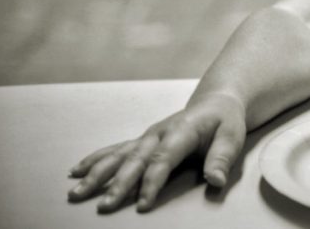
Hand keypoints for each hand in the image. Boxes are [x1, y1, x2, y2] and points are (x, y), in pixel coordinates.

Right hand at [67, 92, 246, 212]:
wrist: (216, 102)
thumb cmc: (225, 121)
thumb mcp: (232, 136)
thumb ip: (222, 158)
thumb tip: (215, 180)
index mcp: (182, 130)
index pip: (163, 159)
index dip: (152, 182)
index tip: (142, 204)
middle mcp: (159, 132)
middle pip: (135, 160)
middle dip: (118, 183)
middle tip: (104, 206)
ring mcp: (148, 136)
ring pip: (119, 155)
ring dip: (97, 174)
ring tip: (77, 192)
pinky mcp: (142, 141)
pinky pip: (116, 150)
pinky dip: (95, 160)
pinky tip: (77, 171)